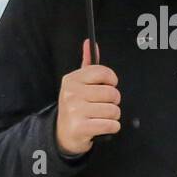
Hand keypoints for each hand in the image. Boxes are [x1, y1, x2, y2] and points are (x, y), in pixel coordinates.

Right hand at [55, 39, 120, 154]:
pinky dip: (112, 127)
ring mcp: (75, 111)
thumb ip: (87, 63)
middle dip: (113, 101)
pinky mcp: (81, 127)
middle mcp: (71, 94)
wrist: (63, 133)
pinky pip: (111, 125)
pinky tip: (102, 126)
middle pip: (111, 93)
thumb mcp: (78, 83)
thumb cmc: (76, 106)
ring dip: (113, 116)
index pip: (102, 72)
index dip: (112, 80)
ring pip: (113, 110)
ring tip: (101, 116)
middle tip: (104, 105)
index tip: (109, 85)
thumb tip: (90, 43)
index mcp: (72, 80)